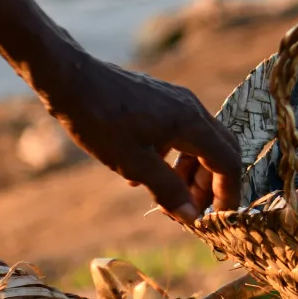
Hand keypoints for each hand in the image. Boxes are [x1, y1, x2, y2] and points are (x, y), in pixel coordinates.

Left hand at [0, 0, 242, 219]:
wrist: (69, 79)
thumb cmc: (99, 120)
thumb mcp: (133, 163)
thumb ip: (168, 190)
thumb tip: (192, 218)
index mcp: (191, 123)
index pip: (228, 163)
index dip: (227, 194)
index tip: (215, 220)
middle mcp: (191, 109)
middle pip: (221, 152)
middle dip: (210, 186)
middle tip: (190, 212)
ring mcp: (176, 102)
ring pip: (201, 143)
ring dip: (191, 174)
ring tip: (167, 198)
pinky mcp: (160, 101)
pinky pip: (181, 133)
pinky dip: (175, 158)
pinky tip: (146, 175)